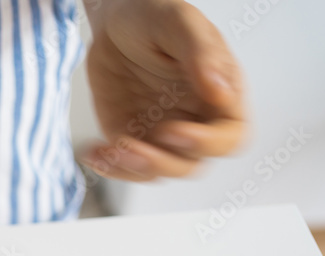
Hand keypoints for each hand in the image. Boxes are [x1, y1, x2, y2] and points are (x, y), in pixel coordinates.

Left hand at [81, 0, 245, 180]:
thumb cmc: (154, 14)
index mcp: (220, 95)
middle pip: (192, 164)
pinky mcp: (131, 137)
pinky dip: (110, 166)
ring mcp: (161, 133)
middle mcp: (195, 120)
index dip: (207, 144)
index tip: (175, 131)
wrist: (114, 18)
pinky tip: (93, 153)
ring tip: (111, 149)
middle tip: (133, 146)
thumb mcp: (180, 24)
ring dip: (134, 168)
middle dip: (164, 162)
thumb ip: (202, 54)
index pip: (231, 137)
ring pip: (159, 171)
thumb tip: (220, 93)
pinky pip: (126, 165)